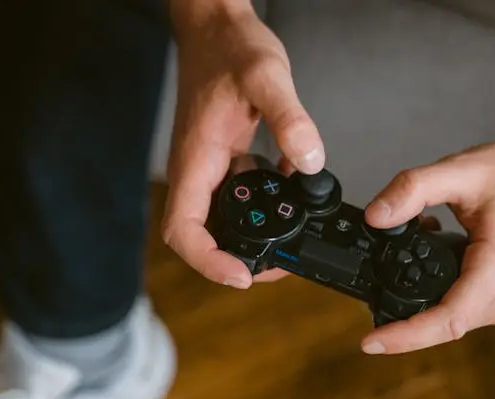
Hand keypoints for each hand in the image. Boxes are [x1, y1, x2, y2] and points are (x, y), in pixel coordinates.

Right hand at [162, 1, 324, 288]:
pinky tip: (295, 194)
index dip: (208, 262)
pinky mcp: (225, 161)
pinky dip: (268, 206)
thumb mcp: (266, 77)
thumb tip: (310, 162)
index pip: (184, 230)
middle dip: (239, 260)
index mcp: (196, 160)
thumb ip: (289, 118)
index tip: (241, 275)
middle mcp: (198, 172)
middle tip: (282, 264)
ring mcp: (211, 169)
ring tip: (294, 242)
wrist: (217, 27)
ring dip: (256, 238)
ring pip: (224, 222)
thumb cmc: (229, 47)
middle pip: (205, 237)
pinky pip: (242, 197)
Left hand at [359, 125, 494, 354]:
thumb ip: (413, 189)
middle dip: (404, 318)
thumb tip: (375, 217)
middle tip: (370, 295)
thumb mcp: (462, 170)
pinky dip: (437, 296)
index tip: (370, 341)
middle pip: (444, 326)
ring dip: (420, 304)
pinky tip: (427, 263)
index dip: (407, 336)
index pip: (448, 320)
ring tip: (408, 257)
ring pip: (450, 321)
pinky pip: (461, 311)